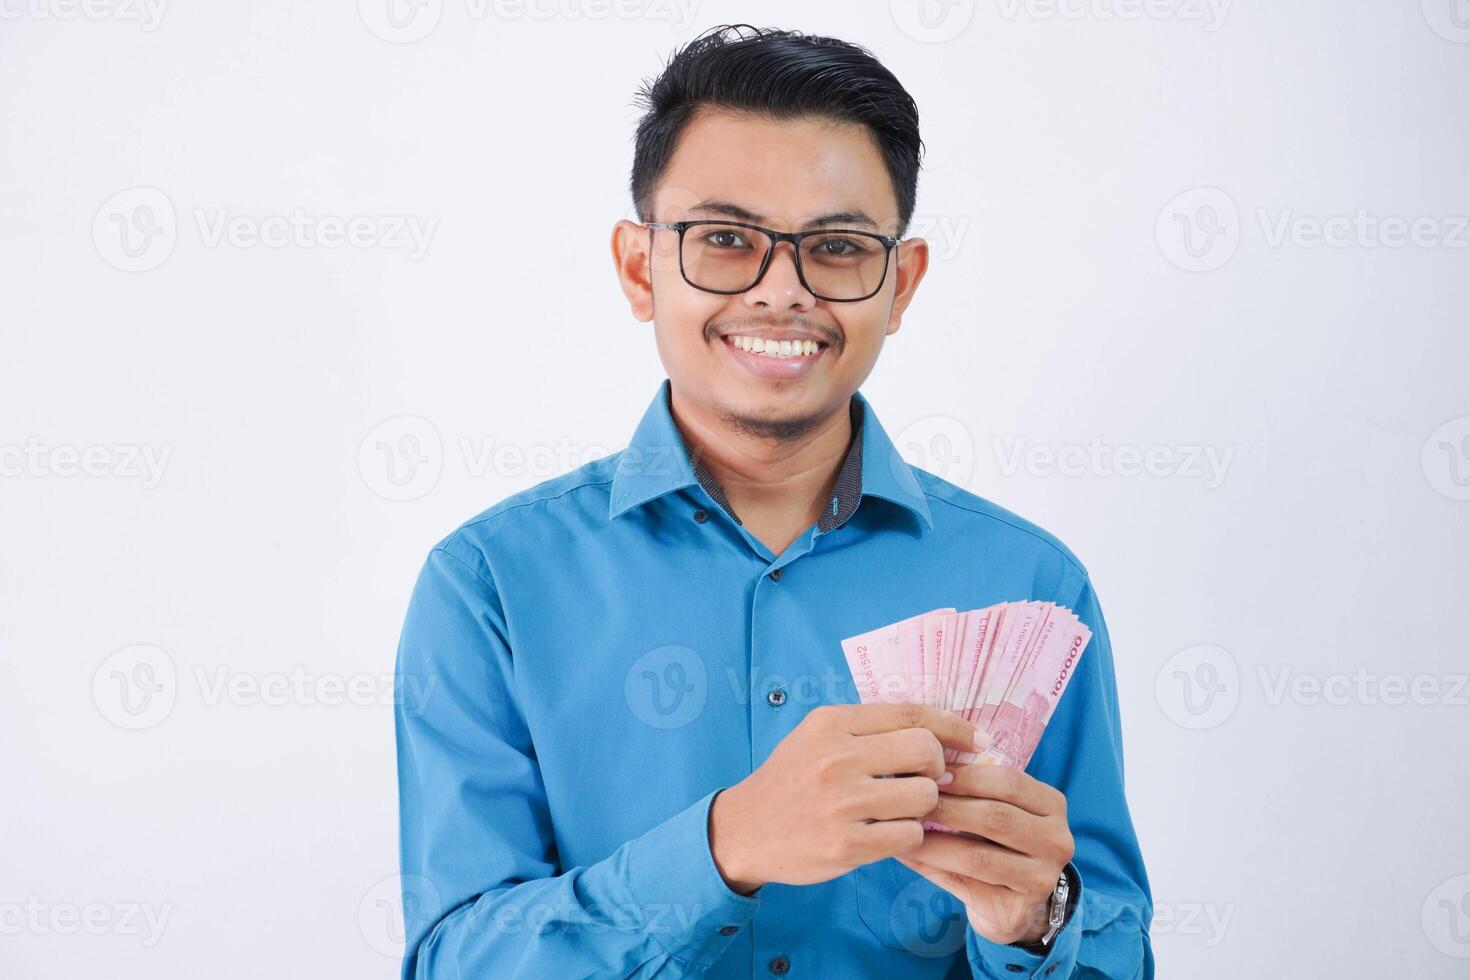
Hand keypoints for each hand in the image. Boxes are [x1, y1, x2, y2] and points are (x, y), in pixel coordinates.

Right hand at [709, 703, 986, 893]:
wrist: (745, 829)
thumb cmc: (792, 780)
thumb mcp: (818, 737)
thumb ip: (869, 728)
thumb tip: (938, 729)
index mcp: (832, 723)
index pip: (911, 713)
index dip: (952, 725)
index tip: (976, 738)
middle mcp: (836, 758)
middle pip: (925, 751)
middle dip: (936, 768)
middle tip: (924, 780)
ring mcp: (841, 803)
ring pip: (924, 796)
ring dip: (923, 806)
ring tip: (900, 809)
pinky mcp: (846, 845)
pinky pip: (911, 835)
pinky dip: (910, 835)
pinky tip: (890, 833)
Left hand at [896, 764, 1073, 945]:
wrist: (1014, 904)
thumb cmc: (996, 845)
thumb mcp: (994, 811)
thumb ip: (966, 792)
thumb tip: (913, 769)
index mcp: (1052, 804)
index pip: (1009, 781)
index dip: (967, 775)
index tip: (930, 771)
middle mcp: (1056, 840)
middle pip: (995, 816)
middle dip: (947, 806)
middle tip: (912, 800)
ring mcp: (1042, 876)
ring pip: (978, 855)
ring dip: (934, 840)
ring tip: (904, 828)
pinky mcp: (1019, 907)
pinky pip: (968, 884)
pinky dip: (934, 865)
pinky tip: (910, 854)